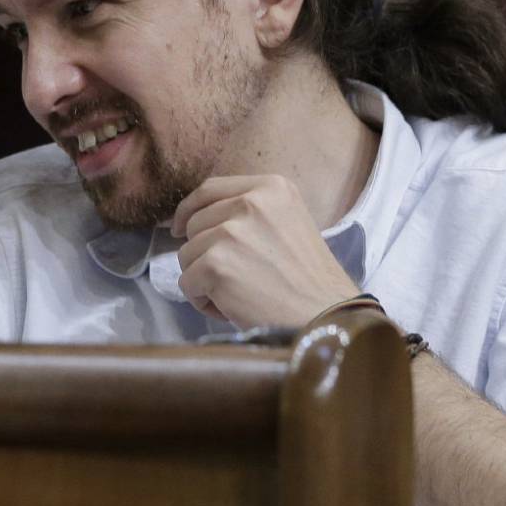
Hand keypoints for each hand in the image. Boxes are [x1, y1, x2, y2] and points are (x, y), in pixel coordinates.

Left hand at [170, 174, 358, 328]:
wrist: (325, 317)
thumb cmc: (307, 280)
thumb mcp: (287, 224)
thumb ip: (249, 214)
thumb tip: (195, 220)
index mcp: (271, 187)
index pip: (210, 190)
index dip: (190, 210)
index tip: (180, 228)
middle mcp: (251, 203)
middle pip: (194, 224)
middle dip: (204, 253)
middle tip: (237, 277)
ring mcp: (231, 232)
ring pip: (186, 254)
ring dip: (204, 279)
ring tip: (240, 293)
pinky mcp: (217, 264)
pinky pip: (187, 283)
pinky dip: (203, 300)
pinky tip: (233, 307)